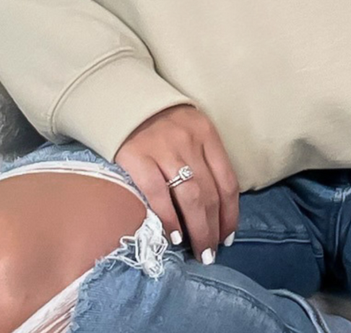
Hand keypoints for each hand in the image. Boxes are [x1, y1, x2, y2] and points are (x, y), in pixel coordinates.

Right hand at [114, 103, 240, 264]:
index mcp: (207, 134)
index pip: (227, 180)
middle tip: (211, 253)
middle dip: (214, 228)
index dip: (230, 213)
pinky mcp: (137, 157)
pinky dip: (169, 218)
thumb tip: (213, 204)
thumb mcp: (190, 129)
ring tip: (198, 251)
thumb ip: (202, 157)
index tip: (228, 236)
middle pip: (210, 193)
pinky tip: (174, 236)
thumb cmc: (158, 119)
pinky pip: (158, 193)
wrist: (120, 97)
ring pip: (190, 197)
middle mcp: (190, 142)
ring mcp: (164, 150)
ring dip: (198, 228)